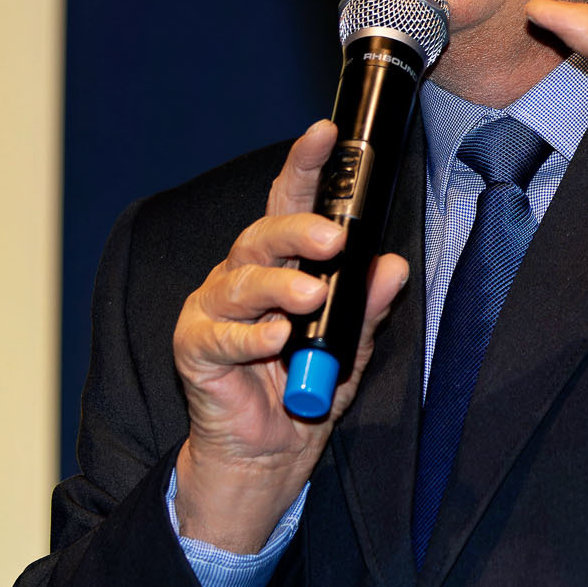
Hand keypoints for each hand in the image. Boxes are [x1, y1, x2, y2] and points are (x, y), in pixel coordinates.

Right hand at [171, 120, 408, 551]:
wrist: (271, 453)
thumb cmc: (308, 387)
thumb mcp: (352, 345)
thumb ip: (368, 306)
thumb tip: (393, 266)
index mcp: (282, 261)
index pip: (293, 201)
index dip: (307, 164)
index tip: (328, 133)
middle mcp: (243, 274)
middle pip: (263, 235)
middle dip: (297, 230)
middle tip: (332, 239)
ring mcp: (214, 308)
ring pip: (241, 282)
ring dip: (278, 287)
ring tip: (311, 295)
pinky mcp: (194, 348)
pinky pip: (219, 336)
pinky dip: (248, 337)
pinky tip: (274, 340)